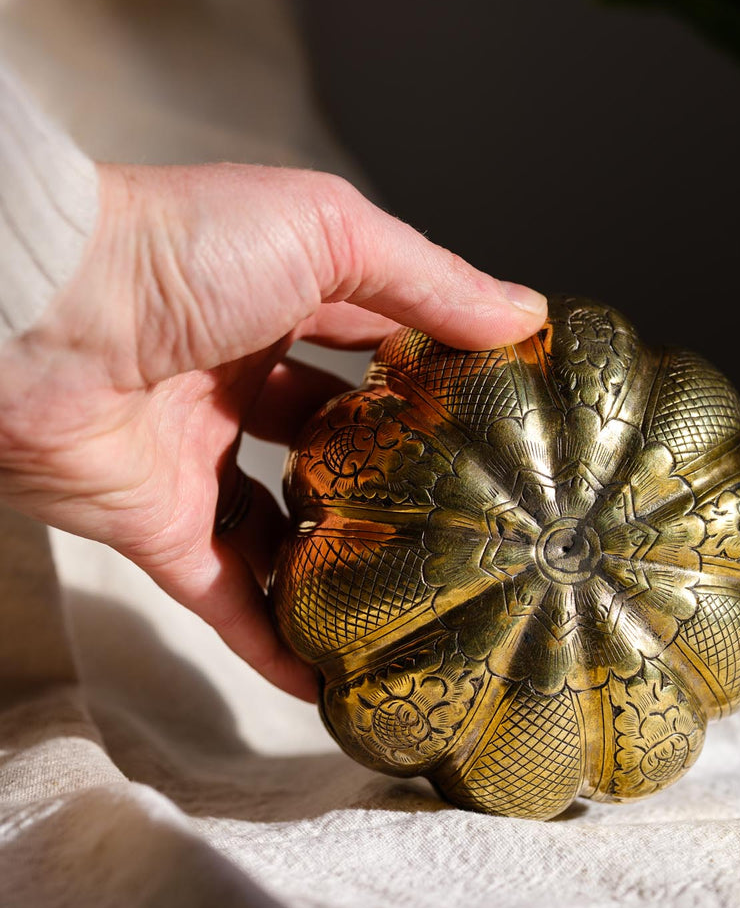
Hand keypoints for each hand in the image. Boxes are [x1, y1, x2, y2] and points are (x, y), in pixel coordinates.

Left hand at [0, 163, 545, 699]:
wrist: (37, 317)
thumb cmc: (177, 249)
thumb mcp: (329, 234)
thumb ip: (428, 280)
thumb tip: (524, 317)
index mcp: (277, 296)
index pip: (375, 341)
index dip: (436, 374)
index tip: (504, 417)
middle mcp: (237, 377)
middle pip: (334, 440)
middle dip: (395, 475)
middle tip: (475, 521)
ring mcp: (197, 455)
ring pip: (284, 526)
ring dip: (340, 562)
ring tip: (419, 602)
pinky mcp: (157, 525)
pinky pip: (225, 593)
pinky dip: (273, 635)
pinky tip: (330, 674)